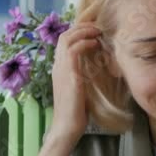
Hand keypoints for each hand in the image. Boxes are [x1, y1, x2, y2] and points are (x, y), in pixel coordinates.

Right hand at [49, 22, 102, 145]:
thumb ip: (83, 76)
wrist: (66, 127)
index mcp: (59, 69)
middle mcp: (57, 66)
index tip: (93, 32)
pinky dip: (85, 43)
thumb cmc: (76, 113)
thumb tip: (96, 68)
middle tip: (97, 27)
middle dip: (81, 27)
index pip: (64, 42)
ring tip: (98, 31)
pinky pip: (74, 50)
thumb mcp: (80, 89)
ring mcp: (61, 69)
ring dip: (84, 31)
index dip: (78, 33)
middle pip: (64, 35)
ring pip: (67, 38)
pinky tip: (96, 44)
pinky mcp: (69, 75)